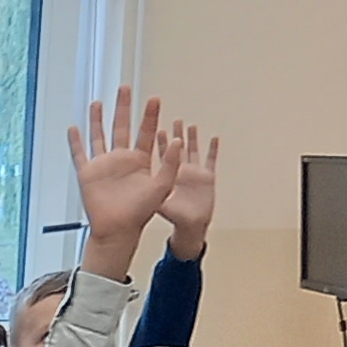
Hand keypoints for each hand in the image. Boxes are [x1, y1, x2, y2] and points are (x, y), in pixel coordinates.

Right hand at [67, 87, 176, 271]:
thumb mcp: (163, 186)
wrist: (119, 230)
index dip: (150, 116)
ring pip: (100, 136)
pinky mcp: (88, 174)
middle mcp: (122, 160)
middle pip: (122, 127)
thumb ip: (171, 163)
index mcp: (140, 161)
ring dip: (98, 120)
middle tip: (125, 88)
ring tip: (98, 102)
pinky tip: (74, 128)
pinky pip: (80, 154)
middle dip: (124, 108)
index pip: (146, 132)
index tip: (155, 99)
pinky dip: (75, 141)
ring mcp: (104, 166)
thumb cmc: (142, 212)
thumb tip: (179, 140)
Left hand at [161, 123, 220, 257]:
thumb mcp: (159, 202)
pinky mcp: (207, 177)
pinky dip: (212, 149)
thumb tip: (132, 186)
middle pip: (177, 148)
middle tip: (173, 120)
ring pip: (192, 150)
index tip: (157, 127)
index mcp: (167, 175)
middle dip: (175, 134)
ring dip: (191, 138)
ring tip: (189, 125)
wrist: (191, 226)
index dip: (160, 141)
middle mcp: (180, 171)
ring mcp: (194, 173)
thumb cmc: (174, 216)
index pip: (161, 153)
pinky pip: (211, 160)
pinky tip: (214, 138)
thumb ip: (149, 193)